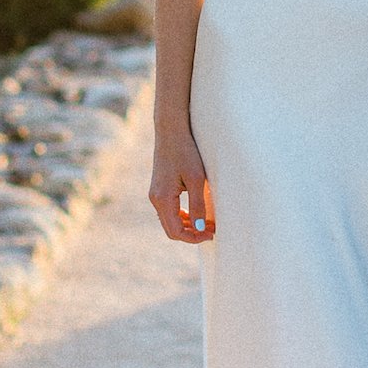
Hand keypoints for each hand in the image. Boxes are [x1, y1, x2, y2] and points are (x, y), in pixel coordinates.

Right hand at [149, 128, 214, 245]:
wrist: (171, 130)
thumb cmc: (185, 152)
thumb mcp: (196, 179)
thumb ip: (198, 205)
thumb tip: (201, 228)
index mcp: (162, 199)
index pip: (175, 231)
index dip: (194, 237)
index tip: (211, 233)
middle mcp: (155, 199)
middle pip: (171, 230)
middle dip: (192, 234)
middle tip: (212, 230)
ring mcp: (155, 194)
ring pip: (170, 221)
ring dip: (188, 226)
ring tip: (207, 223)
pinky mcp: (159, 188)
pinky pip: (169, 211)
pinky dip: (182, 216)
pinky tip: (196, 213)